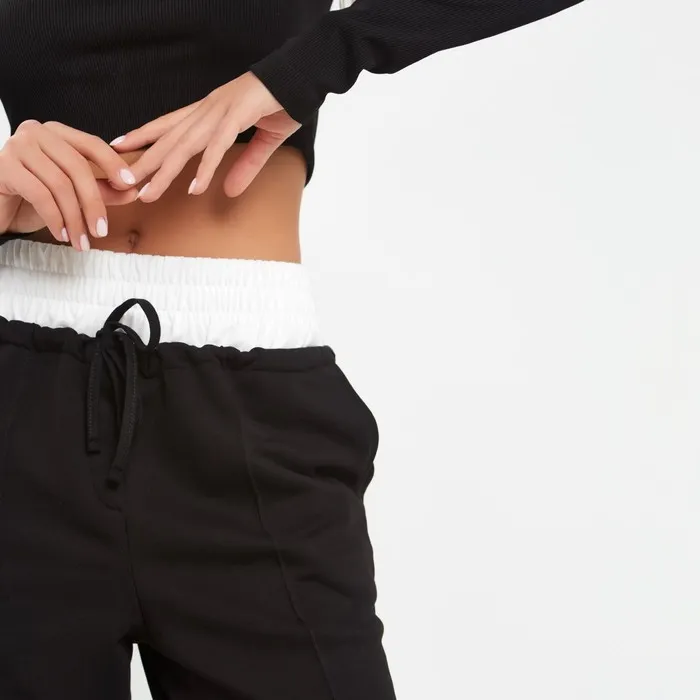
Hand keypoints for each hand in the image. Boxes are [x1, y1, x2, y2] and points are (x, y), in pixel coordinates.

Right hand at [0, 120, 140, 248]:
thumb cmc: (33, 197)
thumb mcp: (73, 194)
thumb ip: (102, 190)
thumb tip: (133, 191)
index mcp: (56, 133)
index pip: (91, 144)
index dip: (113, 164)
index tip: (131, 186)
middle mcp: (35, 133)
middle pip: (77, 167)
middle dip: (94, 203)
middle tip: (101, 231)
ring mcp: (17, 147)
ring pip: (59, 184)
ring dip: (74, 218)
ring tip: (81, 241)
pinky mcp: (3, 167)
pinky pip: (39, 194)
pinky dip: (55, 218)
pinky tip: (61, 234)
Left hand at [109, 71, 300, 200]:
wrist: (302, 76)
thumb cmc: (282, 102)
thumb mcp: (263, 140)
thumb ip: (246, 165)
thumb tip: (230, 191)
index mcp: (211, 111)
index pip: (169, 124)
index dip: (143, 135)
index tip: (120, 147)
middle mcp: (208, 109)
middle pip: (169, 140)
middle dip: (144, 162)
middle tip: (122, 183)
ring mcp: (221, 111)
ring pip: (185, 146)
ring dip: (165, 172)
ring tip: (148, 193)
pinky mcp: (239, 116)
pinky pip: (217, 146)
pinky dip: (205, 168)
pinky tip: (194, 187)